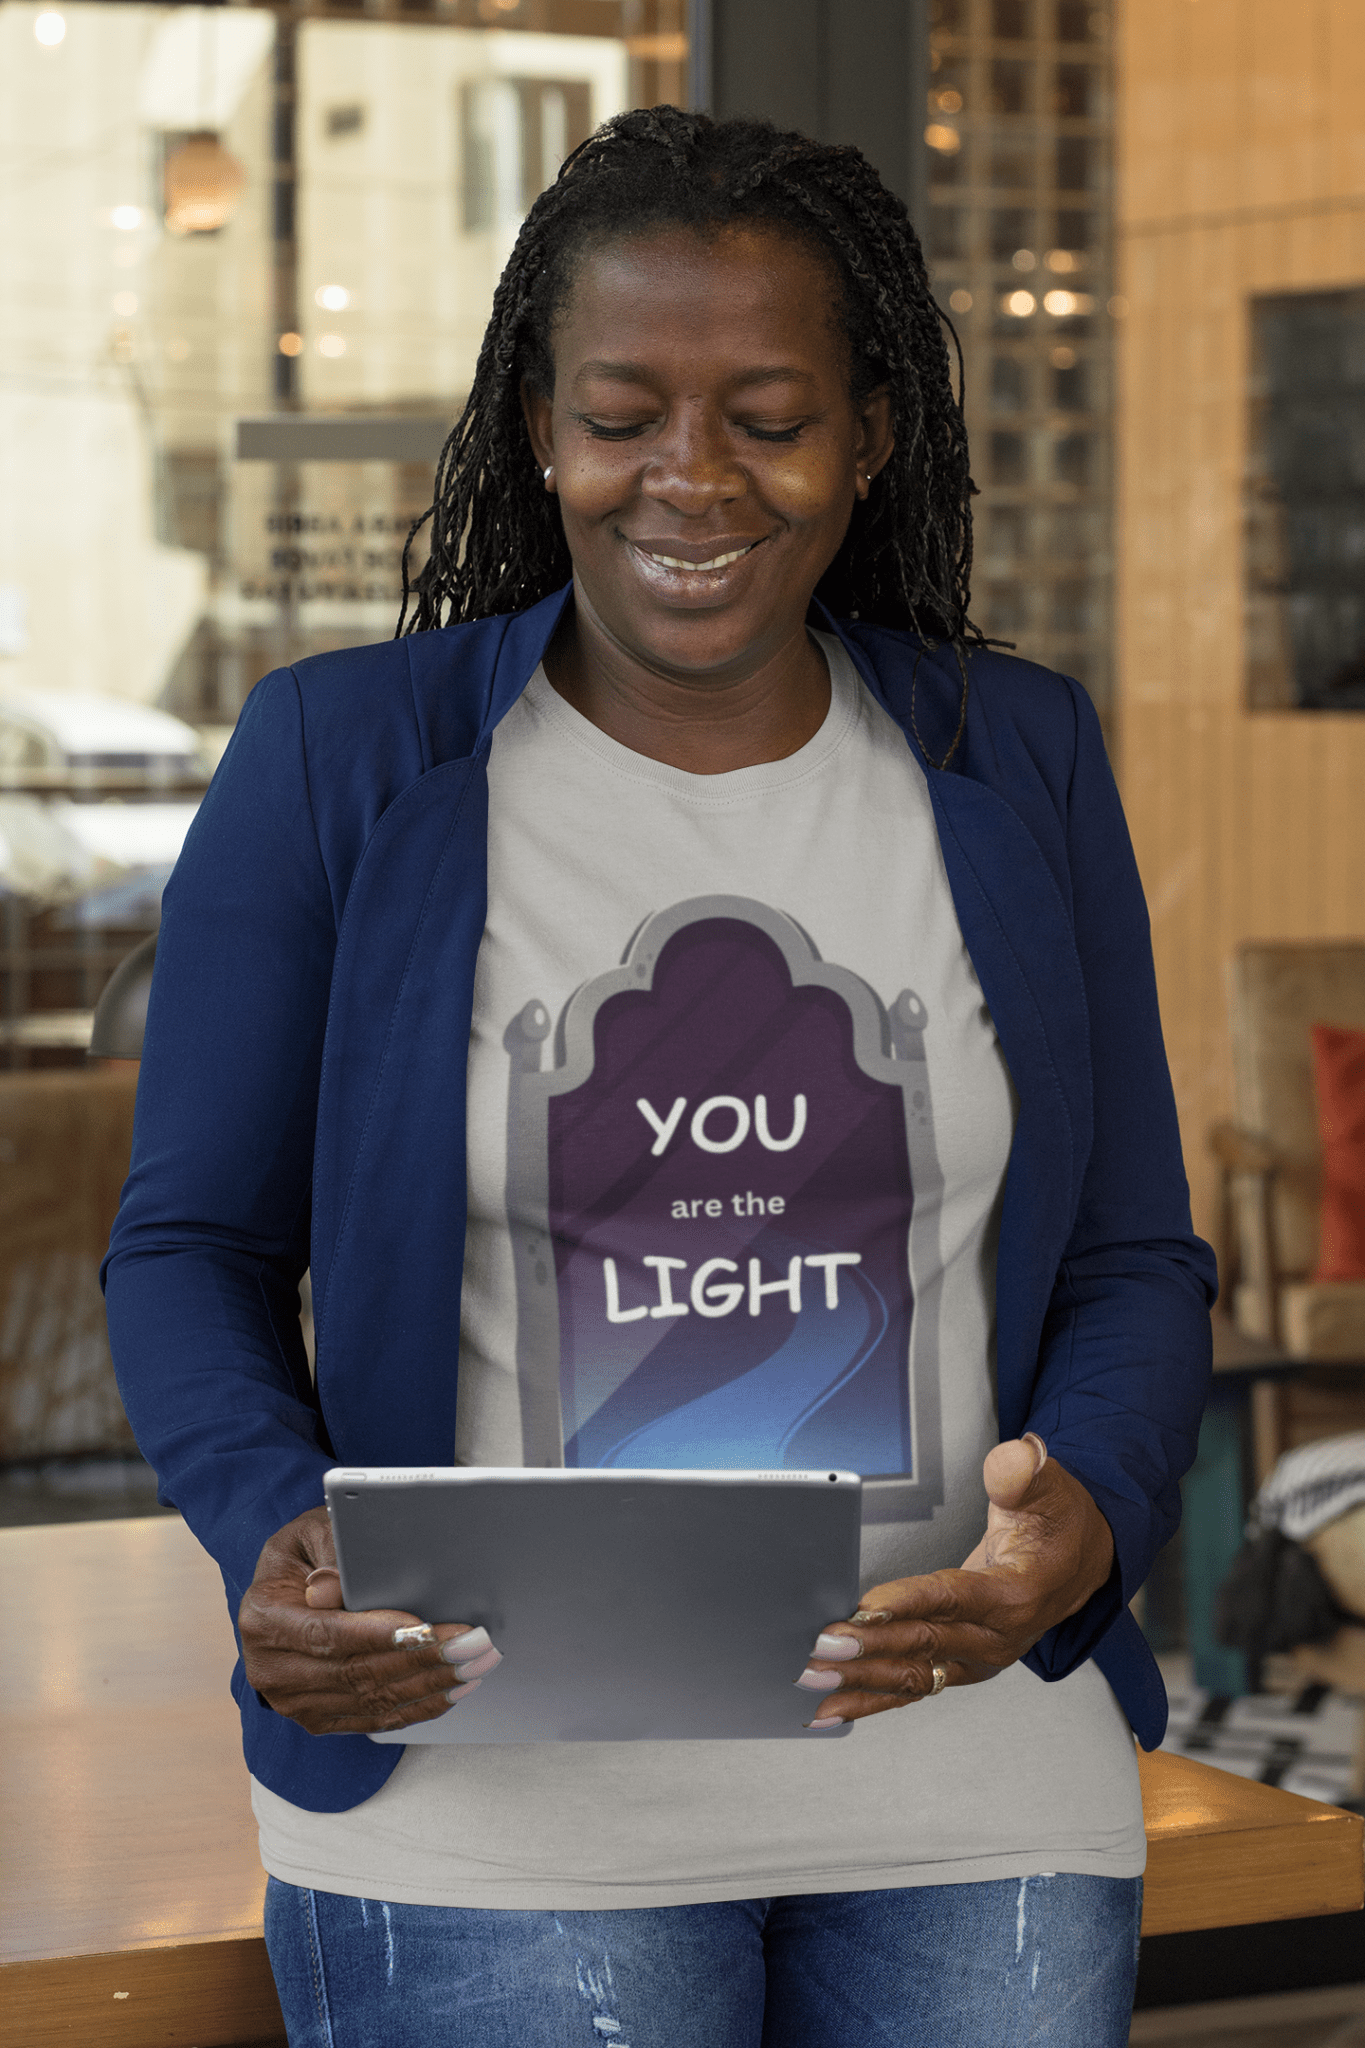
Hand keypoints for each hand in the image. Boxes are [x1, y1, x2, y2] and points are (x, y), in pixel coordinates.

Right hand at [238, 1505, 500, 1734]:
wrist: (283, 1593)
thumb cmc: (305, 1555)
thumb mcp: (311, 1535)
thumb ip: (328, 1554)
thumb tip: (333, 1586)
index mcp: (262, 1619)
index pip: (325, 1633)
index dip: (377, 1634)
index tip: (425, 1629)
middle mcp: (271, 1669)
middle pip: (356, 1671)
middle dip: (423, 1658)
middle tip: (474, 1643)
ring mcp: (294, 1701)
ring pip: (372, 1699)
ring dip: (431, 1684)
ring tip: (476, 1663)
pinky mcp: (319, 1719)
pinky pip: (374, 1718)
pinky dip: (418, 1706)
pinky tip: (452, 1689)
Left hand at [797, 1435, 1114, 1724]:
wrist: (1076, 1564)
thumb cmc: (1058, 1526)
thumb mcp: (1048, 1487)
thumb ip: (1022, 1473)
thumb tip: (1012, 1460)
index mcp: (1016, 1594)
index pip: (951, 1598)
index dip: (906, 1604)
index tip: (861, 1610)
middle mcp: (995, 1637)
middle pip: (922, 1643)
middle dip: (868, 1648)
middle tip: (821, 1643)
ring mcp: (975, 1660)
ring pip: (912, 1676)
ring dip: (860, 1682)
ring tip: (813, 1681)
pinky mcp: (958, 1667)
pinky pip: (911, 1689)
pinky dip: (871, 1701)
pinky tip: (833, 1707)